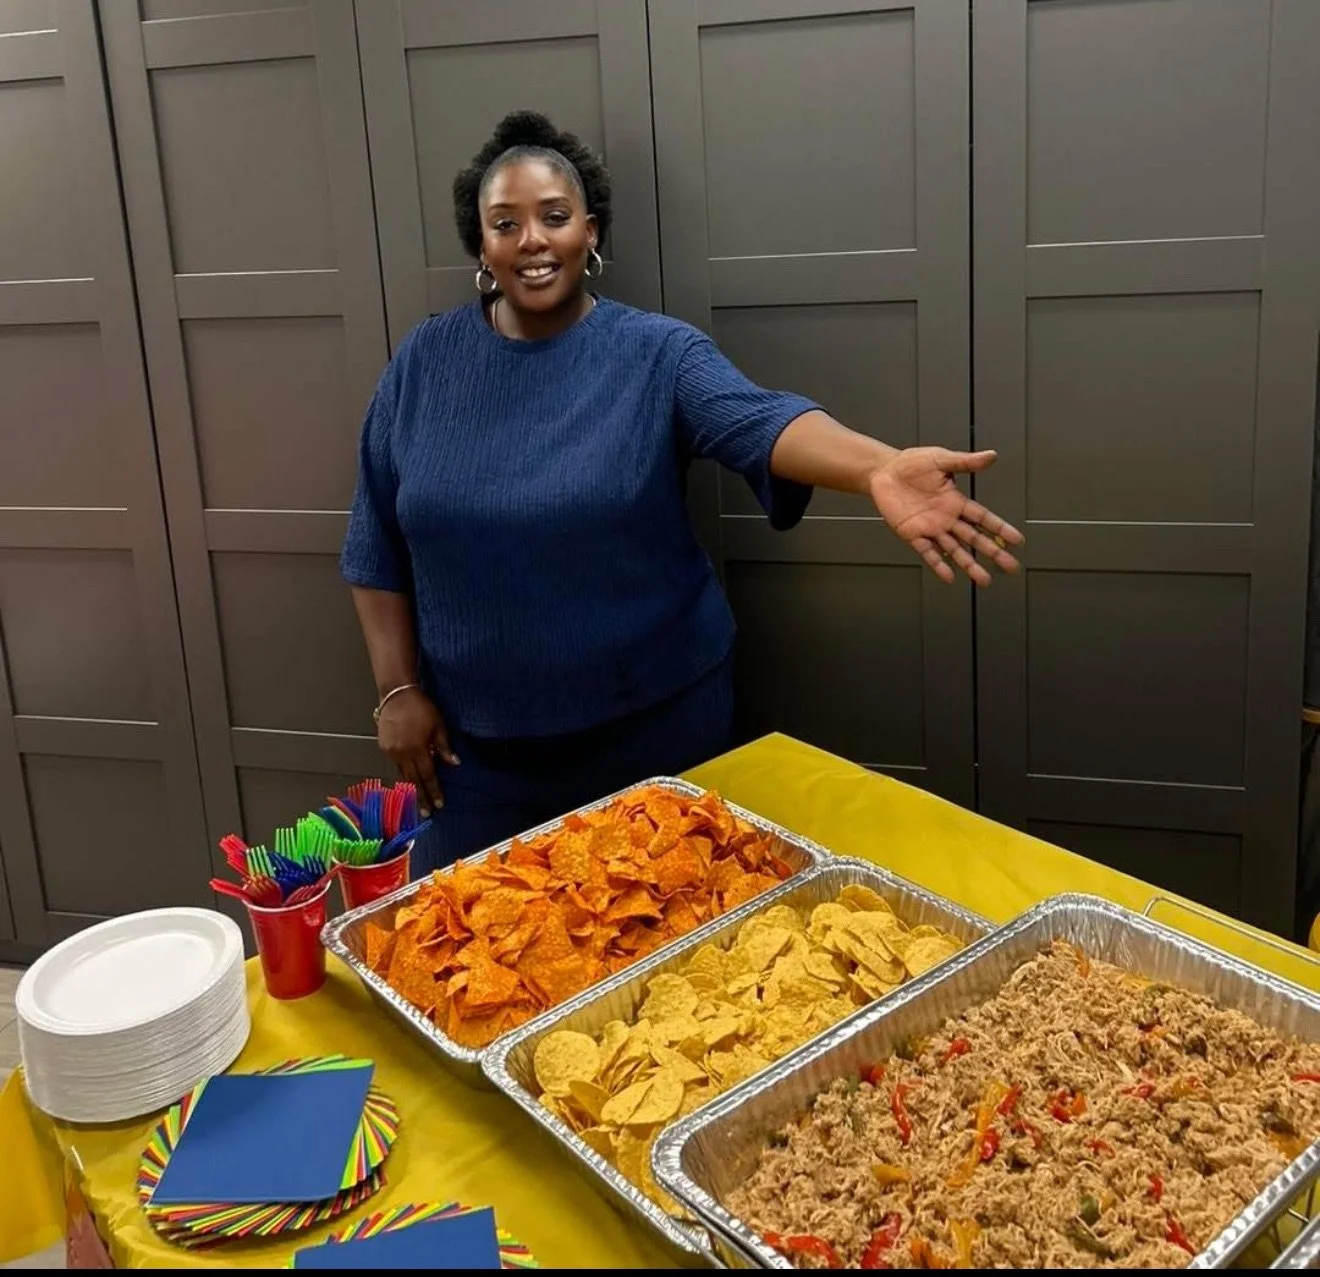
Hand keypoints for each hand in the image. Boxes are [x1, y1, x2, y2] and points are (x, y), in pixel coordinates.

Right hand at [376, 687, 458, 815]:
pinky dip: (404, 773)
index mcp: (416, 748)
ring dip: (411, 787)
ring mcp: (390, 751)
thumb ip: (445, 747)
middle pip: (413, 780)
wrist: (397, 694)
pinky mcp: (383, 747)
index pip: (427, 775)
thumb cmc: (421, 708)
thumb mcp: (438, 725)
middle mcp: (401, 753)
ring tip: (418, 800)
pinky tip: (409, 780)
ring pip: (402, 774)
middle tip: (426, 813)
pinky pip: (396, 765)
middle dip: (420, 797)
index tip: (439, 804)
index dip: (434, 790)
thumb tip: (454, 764)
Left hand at [868, 447, 1023, 585]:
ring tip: (984, 580)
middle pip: (974, 539)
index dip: (1000, 529)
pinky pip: (928, 552)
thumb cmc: (911, 464)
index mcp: (955, 501)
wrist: (883, 471)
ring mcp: (930, 528)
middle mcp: (946, 518)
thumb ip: (965, 462)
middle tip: (1011, 566)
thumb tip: (991, 457)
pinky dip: (938, 564)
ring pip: (955, 550)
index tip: (1017, 540)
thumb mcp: (941, 459)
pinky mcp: (912, 534)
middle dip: (993, 552)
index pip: (983, 518)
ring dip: (970, 565)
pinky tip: (949, 576)